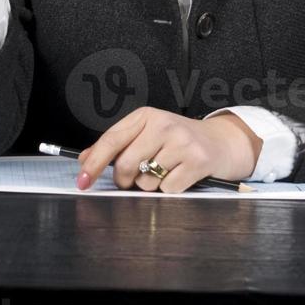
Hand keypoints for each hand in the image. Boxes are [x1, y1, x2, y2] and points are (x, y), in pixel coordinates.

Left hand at [76, 107, 261, 193]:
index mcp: (146, 115)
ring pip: (146, 180)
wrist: (222, 142)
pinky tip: (179, 176)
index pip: (111, 139)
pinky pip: (168, 189)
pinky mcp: (197, 161)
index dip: (93, 163)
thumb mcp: (147, 133)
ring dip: (149, 185)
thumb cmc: (179, 140)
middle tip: (131, 180)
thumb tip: (84, 159)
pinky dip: (169, 189)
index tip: (82, 181)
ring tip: (164, 172)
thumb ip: (117, 145)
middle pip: (127, 164)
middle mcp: (164, 124)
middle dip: (124, 180)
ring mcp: (182, 142)